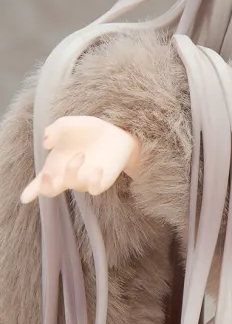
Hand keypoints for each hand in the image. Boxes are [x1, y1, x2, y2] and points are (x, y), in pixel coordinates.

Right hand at [20, 116, 140, 203]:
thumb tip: (46, 144)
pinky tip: (98, 168)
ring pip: (72, 184)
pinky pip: (94, 189)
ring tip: (81, 154)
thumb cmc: (88, 131)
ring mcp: (83, 181)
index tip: (24, 198)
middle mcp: (66, 175)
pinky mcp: (100, 183)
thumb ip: (56, 129)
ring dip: (72, 170)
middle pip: (50, 190)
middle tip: (49, 174)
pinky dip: (93, 180)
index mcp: (55, 164)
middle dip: (46, 186)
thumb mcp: (69, 124)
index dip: (31, 191)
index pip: (39, 181)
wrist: (115, 134)